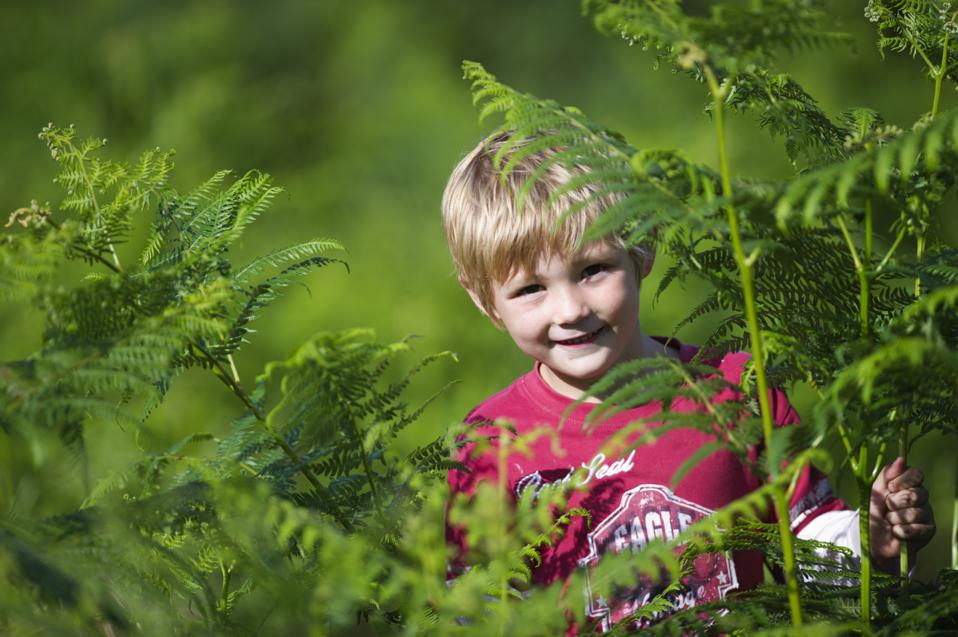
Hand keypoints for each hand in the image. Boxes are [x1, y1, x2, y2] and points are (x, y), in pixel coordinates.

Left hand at [869, 456, 935, 572]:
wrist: (874, 538)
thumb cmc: (875, 512)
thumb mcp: (876, 491)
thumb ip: (887, 475)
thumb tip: (901, 459)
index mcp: (910, 484)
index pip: (917, 474)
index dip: (902, 481)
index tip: (890, 488)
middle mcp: (922, 497)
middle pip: (915, 494)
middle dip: (894, 503)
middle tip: (888, 508)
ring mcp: (927, 514)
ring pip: (914, 513)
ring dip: (894, 518)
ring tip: (890, 521)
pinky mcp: (929, 531)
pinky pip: (915, 529)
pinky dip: (900, 531)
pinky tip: (896, 532)